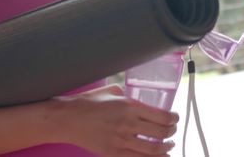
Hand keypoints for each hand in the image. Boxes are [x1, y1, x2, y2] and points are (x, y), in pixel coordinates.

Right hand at [57, 84, 178, 155]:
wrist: (68, 119)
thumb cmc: (87, 103)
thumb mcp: (111, 92)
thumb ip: (128, 96)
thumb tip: (138, 100)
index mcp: (129, 106)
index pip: (162, 116)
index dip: (174, 119)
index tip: (175, 119)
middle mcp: (128, 124)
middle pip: (161, 134)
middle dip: (172, 134)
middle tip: (173, 133)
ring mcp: (121, 140)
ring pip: (153, 150)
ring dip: (165, 150)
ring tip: (169, 147)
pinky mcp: (113, 153)